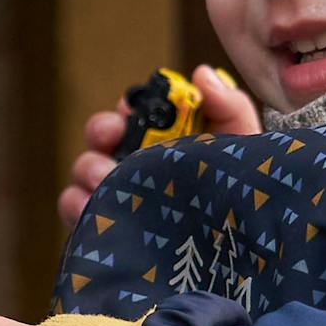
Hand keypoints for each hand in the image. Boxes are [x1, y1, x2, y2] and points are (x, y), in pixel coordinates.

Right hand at [59, 65, 262, 229]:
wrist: (248, 252)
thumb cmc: (242, 193)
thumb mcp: (244, 148)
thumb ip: (230, 107)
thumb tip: (201, 74)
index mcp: (164, 140)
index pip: (135, 112)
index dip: (128, 106)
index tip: (132, 108)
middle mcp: (135, 165)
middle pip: (101, 137)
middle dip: (102, 130)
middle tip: (113, 136)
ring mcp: (117, 197)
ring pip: (84, 173)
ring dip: (89, 169)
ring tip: (106, 180)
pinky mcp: (106, 232)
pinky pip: (77, 214)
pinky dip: (76, 206)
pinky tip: (92, 209)